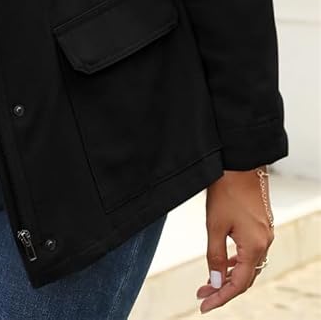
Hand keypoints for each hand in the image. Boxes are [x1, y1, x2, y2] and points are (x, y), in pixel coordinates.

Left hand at [197, 168, 273, 312]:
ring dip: (228, 276)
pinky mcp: (260, 225)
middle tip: (202, 296)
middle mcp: (264, 243)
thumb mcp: (214, 225)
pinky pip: (250, 252)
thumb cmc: (226, 191)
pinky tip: (222, 262)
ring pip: (248, 265)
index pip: (239, 284)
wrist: (240, 162)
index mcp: (255, 246)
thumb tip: (215, 283)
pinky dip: (235, 261)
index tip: (203, 306)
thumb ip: (214, 256)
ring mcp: (264, 234)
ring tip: (208, 283)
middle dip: (223, 289)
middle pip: (245, 277)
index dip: (221, 298)